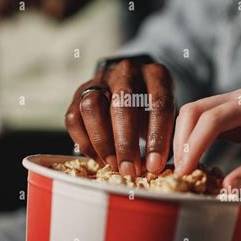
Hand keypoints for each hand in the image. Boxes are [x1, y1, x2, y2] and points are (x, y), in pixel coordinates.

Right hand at [65, 59, 174, 177]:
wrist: (132, 89)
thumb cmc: (153, 110)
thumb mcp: (167, 117)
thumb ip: (166, 137)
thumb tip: (155, 169)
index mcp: (156, 75)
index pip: (158, 103)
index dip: (157, 137)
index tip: (154, 166)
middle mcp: (126, 71)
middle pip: (122, 102)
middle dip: (125, 142)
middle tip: (129, 170)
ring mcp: (99, 80)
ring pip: (92, 106)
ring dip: (102, 141)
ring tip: (113, 165)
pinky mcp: (78, 93)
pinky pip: (73, 118)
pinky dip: (85, 143)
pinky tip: (99, 159)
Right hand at [173, 87, 240, 187]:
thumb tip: (226, 188)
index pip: (213, 118)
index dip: (195, 143)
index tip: (185, 169)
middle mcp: (239, 97)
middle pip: (195, 110)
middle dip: (182, 140)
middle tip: (179, 170)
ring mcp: (231, 102)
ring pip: (193, 113)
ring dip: (183, 139)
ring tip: (182, 166)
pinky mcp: (227, 113)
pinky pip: (200, 121)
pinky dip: (191, 138)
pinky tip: (190, 157)